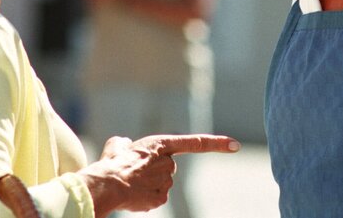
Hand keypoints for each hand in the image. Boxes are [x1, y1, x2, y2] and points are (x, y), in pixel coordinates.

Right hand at [79, 134, 238, 216]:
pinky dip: (147, 198)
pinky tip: (135, 196)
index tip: (236, 145)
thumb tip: (125, 145)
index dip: (217, 144)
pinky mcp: (161, 198)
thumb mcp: (118, 146)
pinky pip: (157, 197)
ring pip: (162, 184)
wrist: (105, 185)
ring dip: (149, 185)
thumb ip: (126, 144)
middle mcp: (168, 162)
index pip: (195, 143)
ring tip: (131, 184)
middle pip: (168, 168)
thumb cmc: (111, 164)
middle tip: (135, 173)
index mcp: (161, 144)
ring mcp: (166, 181)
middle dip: (154, 171)